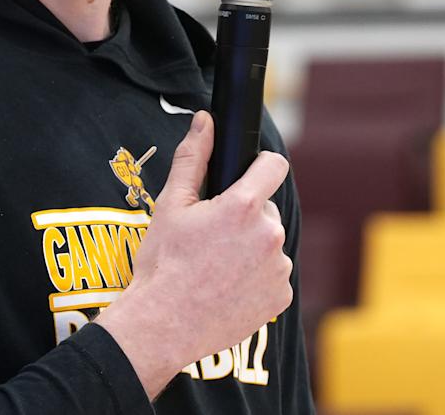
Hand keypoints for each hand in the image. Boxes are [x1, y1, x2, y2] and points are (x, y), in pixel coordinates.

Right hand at [93, 110, 292, 398]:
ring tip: (215, 266)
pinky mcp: (281, 297)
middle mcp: (269, 235)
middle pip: (265, 210)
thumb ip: (193, 156)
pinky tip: (226, 287)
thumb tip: (205, 120)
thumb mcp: (171, 203)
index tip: (247, 175)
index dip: (260, 166)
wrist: (164, 323)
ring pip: (268, 244)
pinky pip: (272, 276)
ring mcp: (278, 268)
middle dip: (244, 217)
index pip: (274, 165)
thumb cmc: (163, 262)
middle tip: (212, 236)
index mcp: (243, 206)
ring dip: (250, 249)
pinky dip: (255, 278)